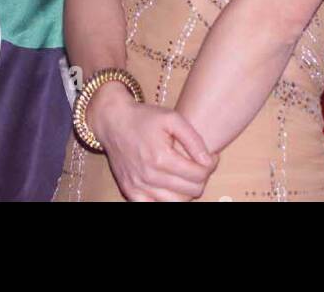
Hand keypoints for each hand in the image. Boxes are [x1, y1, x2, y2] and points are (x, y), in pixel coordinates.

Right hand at [93, 85, 216, 201]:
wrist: (112, 120)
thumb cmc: (144, 117)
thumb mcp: (172, 118)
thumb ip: (193, 139)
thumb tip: (208, 161)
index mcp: (161, 157)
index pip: (199, 175)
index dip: (211, 165)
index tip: (210, 156)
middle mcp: (149, 176)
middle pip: (192, 191)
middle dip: (200, 178)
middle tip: (198, 164)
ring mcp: (138, 186)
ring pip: (177, 203)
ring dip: (186, 190)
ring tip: (184, 174)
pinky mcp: (130, 191)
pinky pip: (154, 206)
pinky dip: (167, 200)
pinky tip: (169, 186)